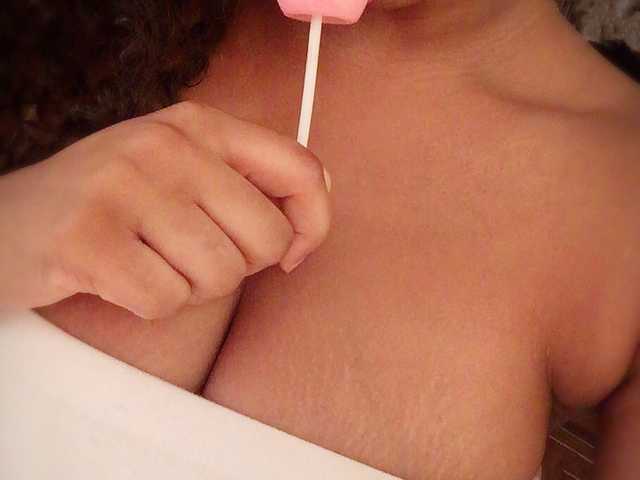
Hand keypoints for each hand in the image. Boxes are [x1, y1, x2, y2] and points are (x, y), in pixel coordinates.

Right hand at [0, 101, 331, 317]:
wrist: (9, 221)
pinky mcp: (88, 239)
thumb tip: (315, 212)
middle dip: (237, 266)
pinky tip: (118, 278)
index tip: (294, 252)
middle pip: (266, 239)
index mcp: (198, 125)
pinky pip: (166, 302)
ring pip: (220, 276)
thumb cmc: (113, 206)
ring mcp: (123, 187)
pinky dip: (150, 306)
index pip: (300, 168)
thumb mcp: (182, 173)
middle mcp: (165, 145)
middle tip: (187, 254)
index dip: (315, 221)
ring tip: (149, 262)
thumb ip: (247, 183)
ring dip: (190, 287)